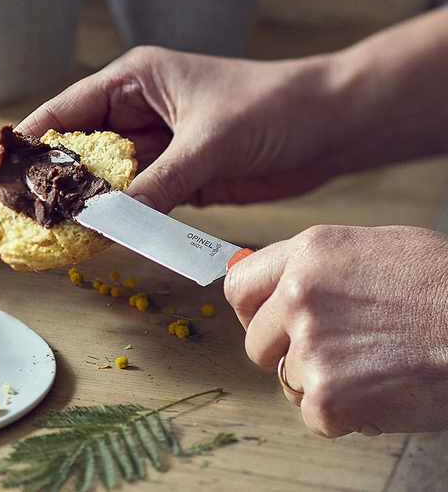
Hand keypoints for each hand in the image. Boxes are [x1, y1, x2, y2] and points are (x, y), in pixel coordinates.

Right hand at [0, 46, 343, 211]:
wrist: (333, 126)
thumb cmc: (275, 107)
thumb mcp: (209, 142)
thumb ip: (155, 184)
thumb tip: (105, 224)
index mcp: (131, 82)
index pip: (60, 114)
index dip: (22, 147)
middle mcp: (134, 113)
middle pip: (70, 151)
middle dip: (41, 183)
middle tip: (6, 219)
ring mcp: (152, 148)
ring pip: (98, 183)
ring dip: (76, 209)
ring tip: (40, 239)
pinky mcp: (173, 179)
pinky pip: (130, 205)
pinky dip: (112, 224)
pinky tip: (90, 244)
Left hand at [224, 224, 447, 435]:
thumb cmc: (447, 289)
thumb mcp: (377, 250)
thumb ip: (320, 268)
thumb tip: (281, 287)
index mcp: (309, 254)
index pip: (240, 287)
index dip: (253, 313)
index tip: (269, 325)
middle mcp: (300, 296)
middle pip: (257, 343)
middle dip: (290, 354)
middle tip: (339, 354)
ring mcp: (312, 346)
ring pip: (292, 380)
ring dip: (328, 383)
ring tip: (378, 366)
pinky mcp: (329, 395)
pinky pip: (317, 416)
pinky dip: (349, 415)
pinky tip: (385, 390)